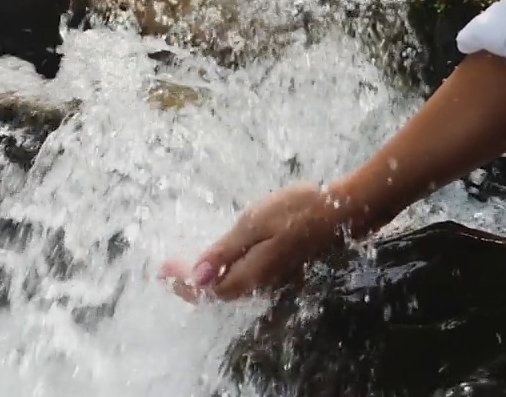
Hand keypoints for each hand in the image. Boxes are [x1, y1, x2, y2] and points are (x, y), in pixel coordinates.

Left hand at [158, 181, 347, 302]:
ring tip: (188, 267)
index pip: (210, 289)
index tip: (161, 270)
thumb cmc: (299, 211)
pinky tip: (222, 260)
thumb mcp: (255, 223)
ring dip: (208, 280)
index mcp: (253, 274)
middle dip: (192, 285)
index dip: (184, 283)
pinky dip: (226, 272)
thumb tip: (198, 276)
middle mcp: (263, 284)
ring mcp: (275, 278)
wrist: (344, 211)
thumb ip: (226, 250)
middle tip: (168, 272)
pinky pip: (246, 279)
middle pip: (220, 294)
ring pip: (233, 288)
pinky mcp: (283, 269)